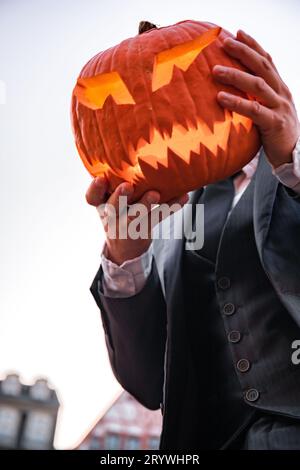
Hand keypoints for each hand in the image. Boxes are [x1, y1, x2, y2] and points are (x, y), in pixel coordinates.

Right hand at [86, 176, 188, 264]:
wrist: (124, 248)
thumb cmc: (117, 213)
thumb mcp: (108, 201)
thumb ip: (114, 183)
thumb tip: (128, 149)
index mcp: (101, 204)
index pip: (92, 198)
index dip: (94, 189)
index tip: (100, 179)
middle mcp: (111, 216)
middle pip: (113, 207)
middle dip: (120, 196)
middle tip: (128, 186)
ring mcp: (127, 226)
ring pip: (136, 215)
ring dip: (145, 203)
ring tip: (155, 193)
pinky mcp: (143, 231)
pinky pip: (158, 217)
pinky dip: (171, 206)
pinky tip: (183, 197)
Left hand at [213, 30, 299, 167]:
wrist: (293, 155)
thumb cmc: (275, 133)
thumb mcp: (268, 110)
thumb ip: (256, 98)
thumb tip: (232, 89)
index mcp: (280, 88)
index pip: (267, 61)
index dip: (254, 46)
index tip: (238, 33)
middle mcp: (281, 93)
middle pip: (263, 67)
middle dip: (244, 52)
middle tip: (224, 43)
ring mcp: (279, 107)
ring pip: (258, 85)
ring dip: (235, 76)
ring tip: (215, 70)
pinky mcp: (274, 124)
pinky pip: (254, 110)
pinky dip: (236, 103)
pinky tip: (220, 97)